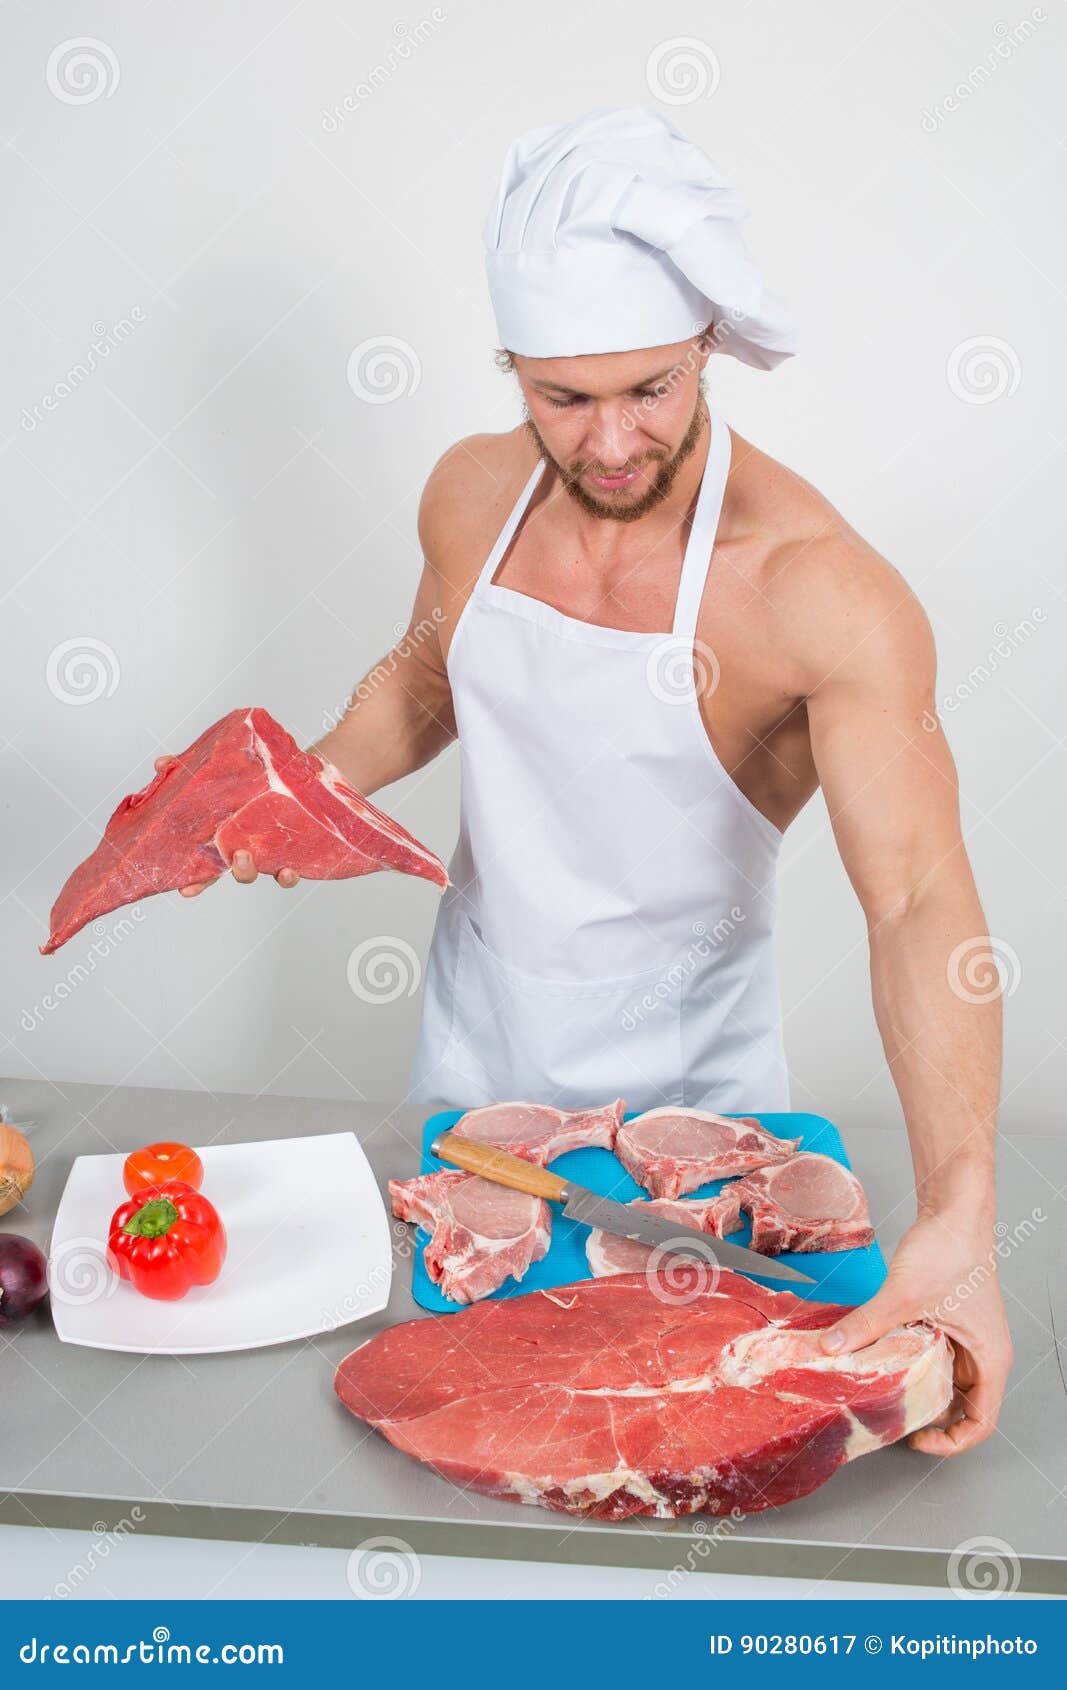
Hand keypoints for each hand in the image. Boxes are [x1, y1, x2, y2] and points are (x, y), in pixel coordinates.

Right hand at [152, 756, 301, 897]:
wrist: (294, 777)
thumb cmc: (251, 782)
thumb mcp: (217, 774)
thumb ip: (186, 770)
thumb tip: (161, 764)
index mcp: (224, 841)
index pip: (206, 868)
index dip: (196, 882)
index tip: (185, 891)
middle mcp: (245, 852)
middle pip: (234, 872)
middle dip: (228, 871)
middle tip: (232, 856)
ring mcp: (268, 855)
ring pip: (255, 873)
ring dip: (247, 870)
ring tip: (244, 855)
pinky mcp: (292, 853)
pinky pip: (287, 874)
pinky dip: (287, 877)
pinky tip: (288, 870)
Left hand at [819, 1210, 1012, 1455]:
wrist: (955, 1211)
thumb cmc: (950, 1251)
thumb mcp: (904, 1295)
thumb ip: (868, 1324)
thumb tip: (831, 1348)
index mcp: (990, 1359)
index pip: (980, 1423)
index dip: (950, 1442)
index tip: (916, 1437)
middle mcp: (983, 1354)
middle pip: (960, 1407)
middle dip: (926, 1416)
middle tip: (889, 1413)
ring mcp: (968, 1338)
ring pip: (944, 1380)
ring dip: (916, 1387)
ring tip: (881, 1388)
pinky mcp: (951, 1322)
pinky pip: (932, 1355)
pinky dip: (910, 1361)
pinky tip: (881, 1355)